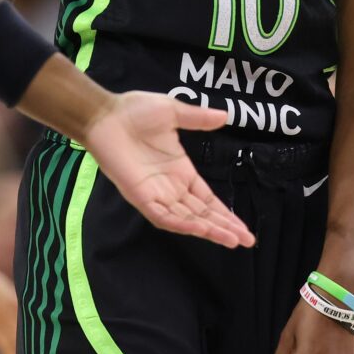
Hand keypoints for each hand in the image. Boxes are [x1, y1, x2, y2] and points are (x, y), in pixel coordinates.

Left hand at [84, 92, 252, 247]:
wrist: (105, 115)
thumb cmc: (134, 112)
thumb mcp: (173, 112)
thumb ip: (198, 119)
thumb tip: (225, 116)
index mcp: (181, 172)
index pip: (207, 200)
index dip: (225, 213)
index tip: (243, 227)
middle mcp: (171, 188)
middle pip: (202, 214)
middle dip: (223, 227)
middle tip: (247, 241)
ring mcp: (156, 194)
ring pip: (186, 219)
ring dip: (208, 230)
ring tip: (231, 240)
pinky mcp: (140, 196)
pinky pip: (162, 216)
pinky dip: (181, 224)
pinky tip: (199, 229)